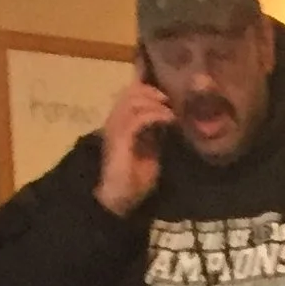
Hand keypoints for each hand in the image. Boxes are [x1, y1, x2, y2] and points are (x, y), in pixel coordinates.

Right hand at [94, 77, 175, 215]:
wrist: (120, 198)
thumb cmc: (134, 178)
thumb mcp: (149, 149)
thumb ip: (154, 132)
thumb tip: (167, 117)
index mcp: (119, 121)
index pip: (129, 93)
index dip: (146, 88)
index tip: (166, 95)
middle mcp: (114, 120)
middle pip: (130, 91)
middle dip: (152, 91)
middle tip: (169, 101)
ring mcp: (115, 127)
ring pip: (133, 100)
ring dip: (155, 102)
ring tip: (170, 112)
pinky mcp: (120, 138)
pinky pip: (138, 118)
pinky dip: (155, 115)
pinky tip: (168, 120)